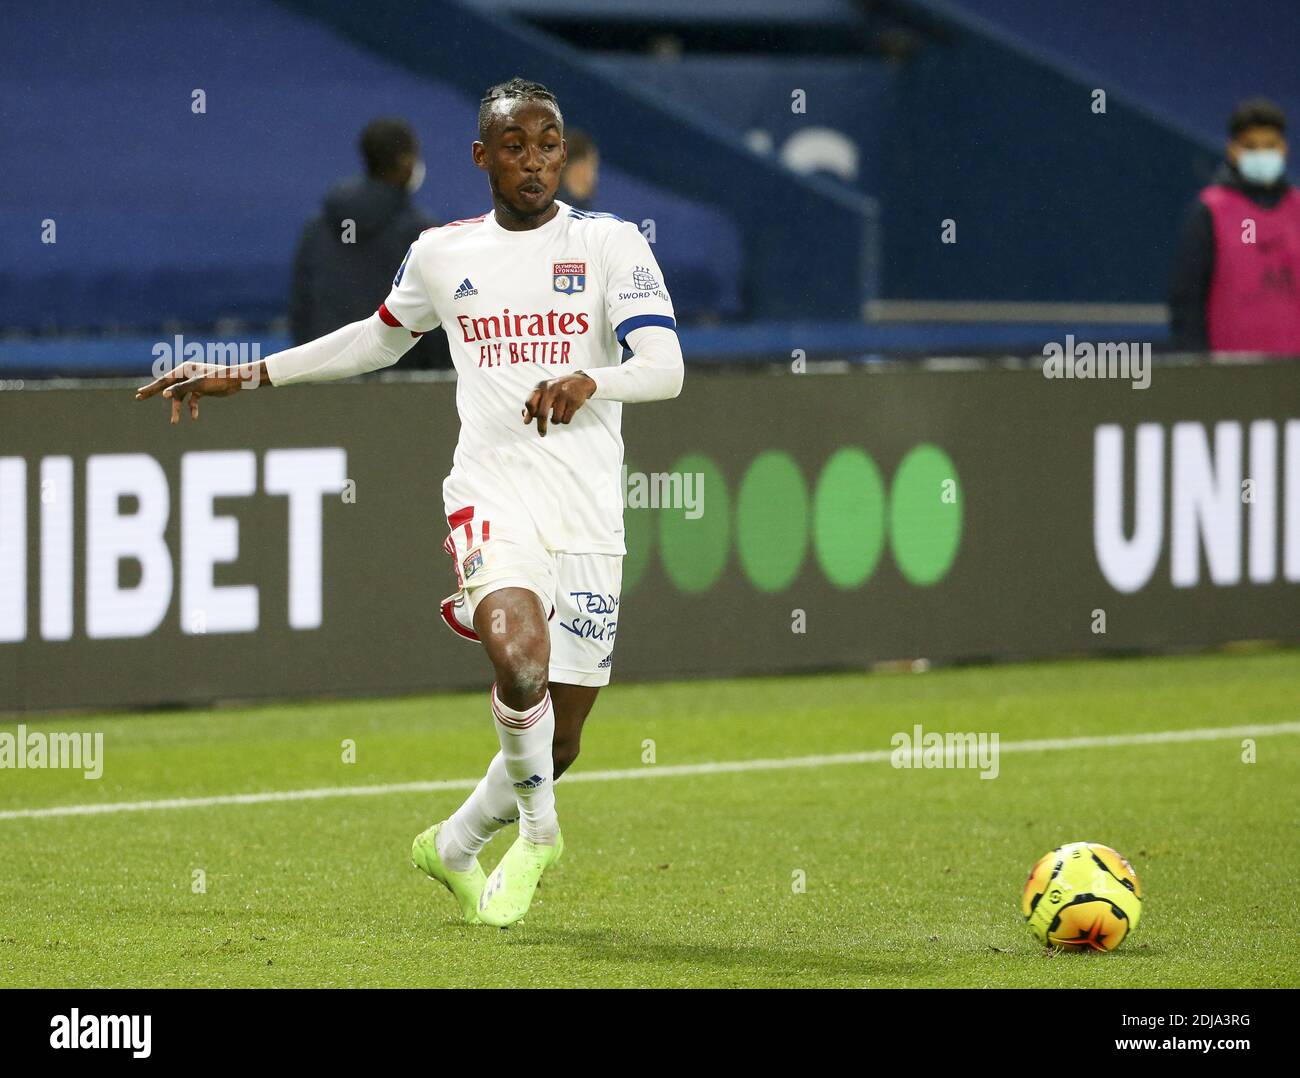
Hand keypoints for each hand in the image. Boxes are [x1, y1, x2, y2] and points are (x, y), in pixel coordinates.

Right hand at [134, 361, 263, 423]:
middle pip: (167, 386)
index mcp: (184, 369)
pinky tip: (194, 417)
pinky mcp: (202, 390)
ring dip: (177, 409)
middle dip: (154, 393)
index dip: (151, 388)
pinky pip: (192, 400)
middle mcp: (187, 374)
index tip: (139, 394)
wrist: (237, 381)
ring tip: (174, 422)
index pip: (164, 380)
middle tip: (138, 398)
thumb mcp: (198, 384)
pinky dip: (192, 408)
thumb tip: (165, 395)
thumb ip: (181, 389)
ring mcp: (194, 382)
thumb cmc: (218, 378)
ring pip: (180, 397)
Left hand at [522, 372, 596, 436]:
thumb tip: (525, 421)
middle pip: (541, 414)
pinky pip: (565, 420)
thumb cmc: (556, 390)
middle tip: (542, 434)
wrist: (579, 382)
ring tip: (558, 414)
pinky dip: (565, 420)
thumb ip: (532, 404)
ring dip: (556, 421)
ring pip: (555, 419)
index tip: (530, 420)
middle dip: (541, 427)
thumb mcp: (543, 393)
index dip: (529, 413)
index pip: (530, 403)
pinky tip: (566, 413)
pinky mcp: (574, 401)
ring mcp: (563, 395)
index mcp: (541, 386)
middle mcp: (551, 389)